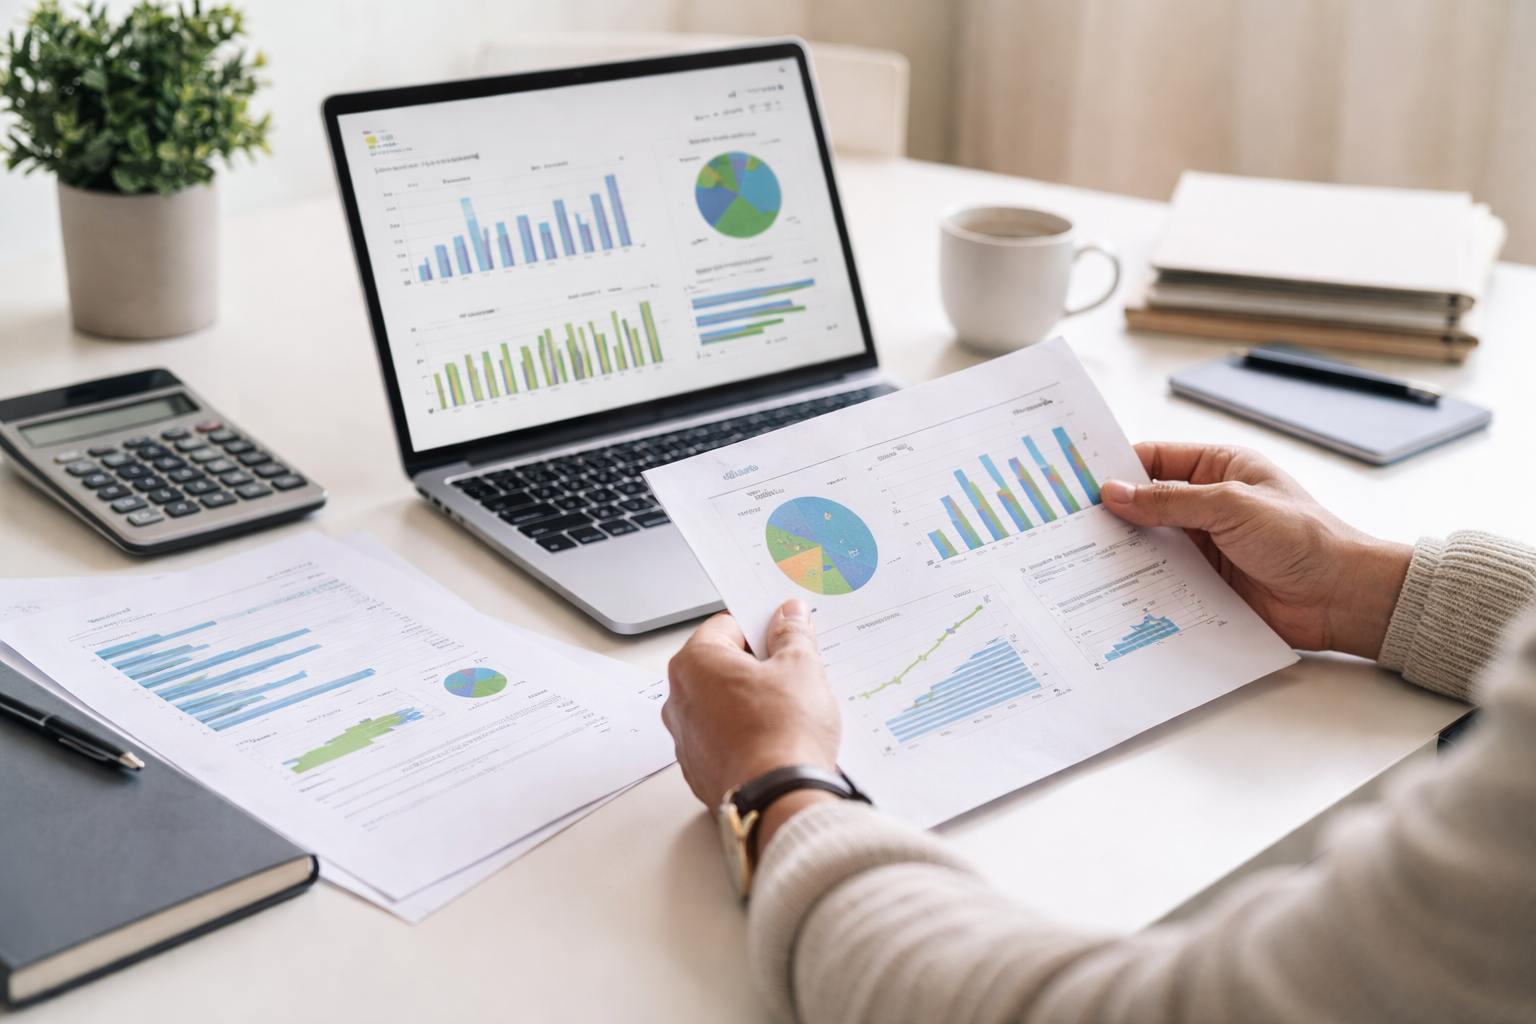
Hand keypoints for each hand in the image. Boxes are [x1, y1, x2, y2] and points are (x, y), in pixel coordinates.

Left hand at [663, 600, 842, 848]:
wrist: (779, 801)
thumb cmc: (783, 735)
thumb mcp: (800, 668)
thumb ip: (792, 634)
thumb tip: (789, 616)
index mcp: (695, 664)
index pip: (727, 625)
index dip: (761, 626)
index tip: (785, 633)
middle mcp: (679, 699)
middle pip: (722, 665)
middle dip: (757, 666)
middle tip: (793, 673)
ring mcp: (686, 738)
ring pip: (723, 704)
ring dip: (752, 701)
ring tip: (789, 712)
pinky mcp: (700, 770)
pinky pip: (724, 738)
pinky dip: (746, 735)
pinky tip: (777, 741)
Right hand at [1101, 443, 1411, 658]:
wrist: (1341, 598)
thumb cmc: (1303, 538)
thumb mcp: (1231, 506)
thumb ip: (1169, 501)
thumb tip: (1114, 493)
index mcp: (1219, 468)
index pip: (1154, 459)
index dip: (1117, 467)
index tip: (1077, 480)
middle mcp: (1208, 504)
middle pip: (1145, 503)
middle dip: (1112, 512)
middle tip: (1066, 521)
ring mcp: (1205, 544)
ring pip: (1149, 542)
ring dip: (1122, 550)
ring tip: (1078, 555)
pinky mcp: (1205, 582)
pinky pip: (1161, 578)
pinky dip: (1139, 581)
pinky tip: (1111, 587)